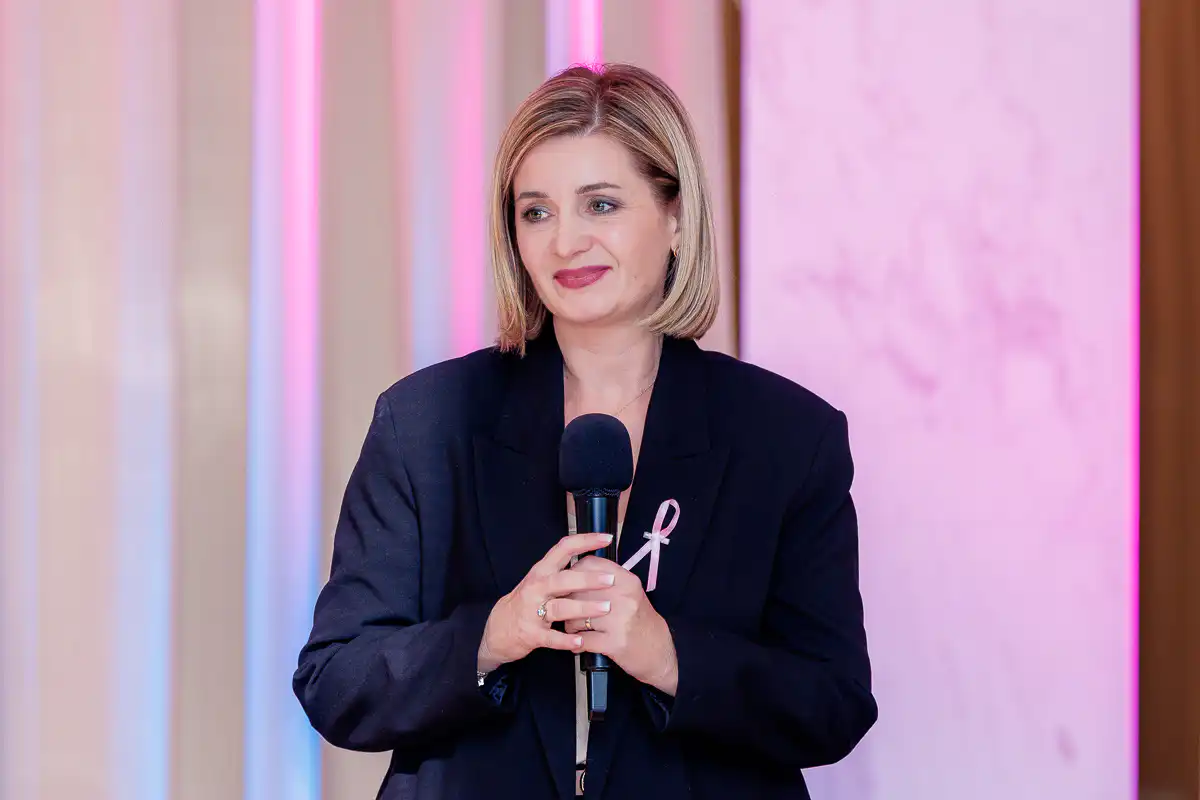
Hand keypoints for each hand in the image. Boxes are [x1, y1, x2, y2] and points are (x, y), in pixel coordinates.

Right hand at [478, 534, 616, 671]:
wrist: (497, 629)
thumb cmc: (526, 602)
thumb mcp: (540, 581)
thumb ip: (563, 572)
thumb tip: (596, 563)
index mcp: (542, 571)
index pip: (564, 549)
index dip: (586, 541)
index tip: (606, 538)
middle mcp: (536, 587)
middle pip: (564, 579)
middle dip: (589, 579)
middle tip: (611, 579)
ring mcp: (532, 611)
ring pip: (561, 607)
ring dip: (584, 607)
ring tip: (605, 608)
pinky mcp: (531, 634)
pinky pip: (551, 637)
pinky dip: (566, 640)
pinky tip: (581, 641)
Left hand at [565, 556, 678, 695]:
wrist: (659, 651)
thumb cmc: (639, 621)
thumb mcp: (630, 593)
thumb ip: (606, 580)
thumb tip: (575, 573)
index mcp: (627, 581)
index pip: (589, 565)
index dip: (573, 574)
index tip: (570, 584)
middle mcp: (624, 597)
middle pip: (578, 591)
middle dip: (567, 603)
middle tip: (567, 611)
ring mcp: (620, 621)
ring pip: (576, 617)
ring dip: (570, 626)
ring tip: (575, 629)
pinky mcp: (615, 643)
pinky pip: (582, 640)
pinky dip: (577, 644)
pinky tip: (579, 644)